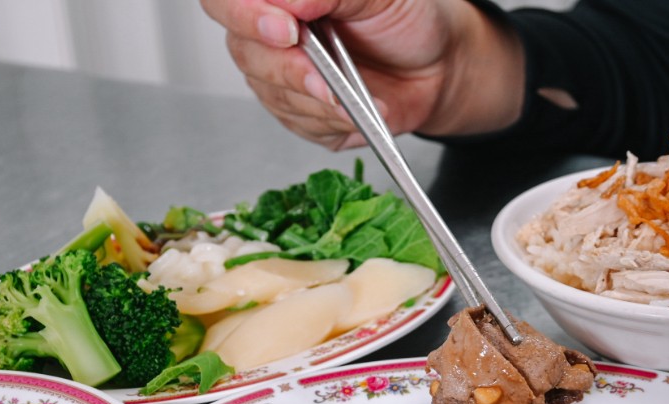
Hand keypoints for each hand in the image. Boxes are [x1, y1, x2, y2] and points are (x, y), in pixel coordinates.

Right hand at [200, 0, 524, 149]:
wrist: (438, 66)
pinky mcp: (302, 115)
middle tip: (321, 77)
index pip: (230, 2)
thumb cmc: (406, 20)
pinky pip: (301, 125)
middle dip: (287, 70)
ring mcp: (283, 77)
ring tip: (358, 97)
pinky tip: (359, 113)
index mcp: (282, 0)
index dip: (246, 16)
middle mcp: (272, 35)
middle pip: (246, 53)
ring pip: (273, 94)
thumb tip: (290, 3)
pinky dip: (334, 122)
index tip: (285, 29)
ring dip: (318, 101)